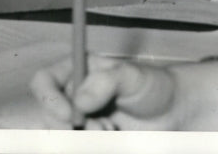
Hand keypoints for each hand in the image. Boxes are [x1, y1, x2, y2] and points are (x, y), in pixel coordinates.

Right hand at [31, 55, 217, 130]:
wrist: (173, 116)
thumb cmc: (154, 86)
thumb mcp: (133, 75)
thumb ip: (106, 81)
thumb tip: (79, 100)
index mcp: (76, 71)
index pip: (43, 81)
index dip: (49, 100)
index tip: (71, 117)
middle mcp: (72, 96)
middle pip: (47, 116)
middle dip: (71, 127)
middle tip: (100, 127)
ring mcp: (79, 122)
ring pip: (61, 138)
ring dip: (84, 139)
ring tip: (110, 130)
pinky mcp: (88, 140)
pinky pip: (78, 146)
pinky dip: (93, 146)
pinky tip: (112, 138)